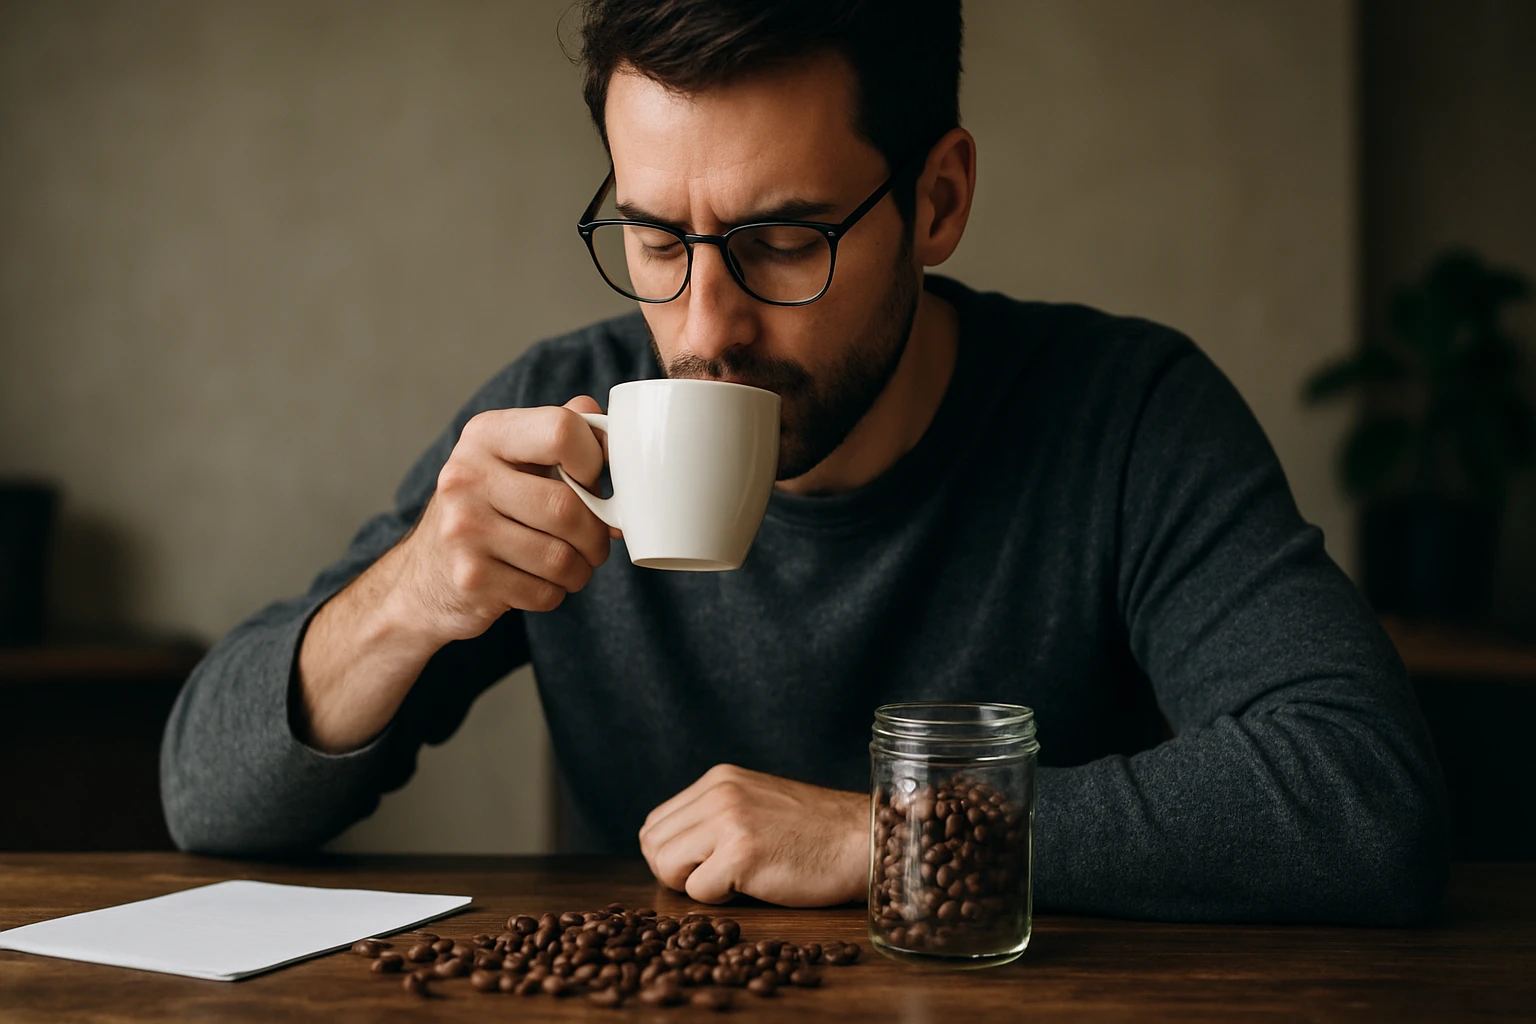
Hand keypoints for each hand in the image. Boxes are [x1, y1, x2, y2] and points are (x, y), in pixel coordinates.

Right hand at [291, 396, 616, 753]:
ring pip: (561, 557)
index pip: (562, 430)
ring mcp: (462, 529)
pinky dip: (555, 593)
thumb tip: (605, 421)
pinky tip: (539, 582)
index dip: (595, 461)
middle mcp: (466, 477)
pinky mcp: (470, 578)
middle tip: (594, 541)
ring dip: (581, 569)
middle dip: (596, 534)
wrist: (423, 579)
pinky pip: (545, 592)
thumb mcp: (512, 459)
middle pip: (566, 507)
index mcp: (486, 435)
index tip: (593, 482)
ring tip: (570, 564)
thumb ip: (557, 432)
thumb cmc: (485, 511)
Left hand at [639, 764, 867, 906]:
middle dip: (675, 871)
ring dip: (693, 885)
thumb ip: (715, 814)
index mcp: (719, 779)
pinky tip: (755, 885)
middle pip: (652, 842)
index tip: (704, 865)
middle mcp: (719, 792)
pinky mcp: (742, 853)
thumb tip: (666, 848)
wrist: (864, 841)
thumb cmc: (816, 835)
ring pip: (665, 865)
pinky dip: (722, 901)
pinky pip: (698, 892)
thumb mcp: (758, 804)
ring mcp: (729, 820)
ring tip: (733, 880)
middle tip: (715, 879)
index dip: (672, 853)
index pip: (656, 822)